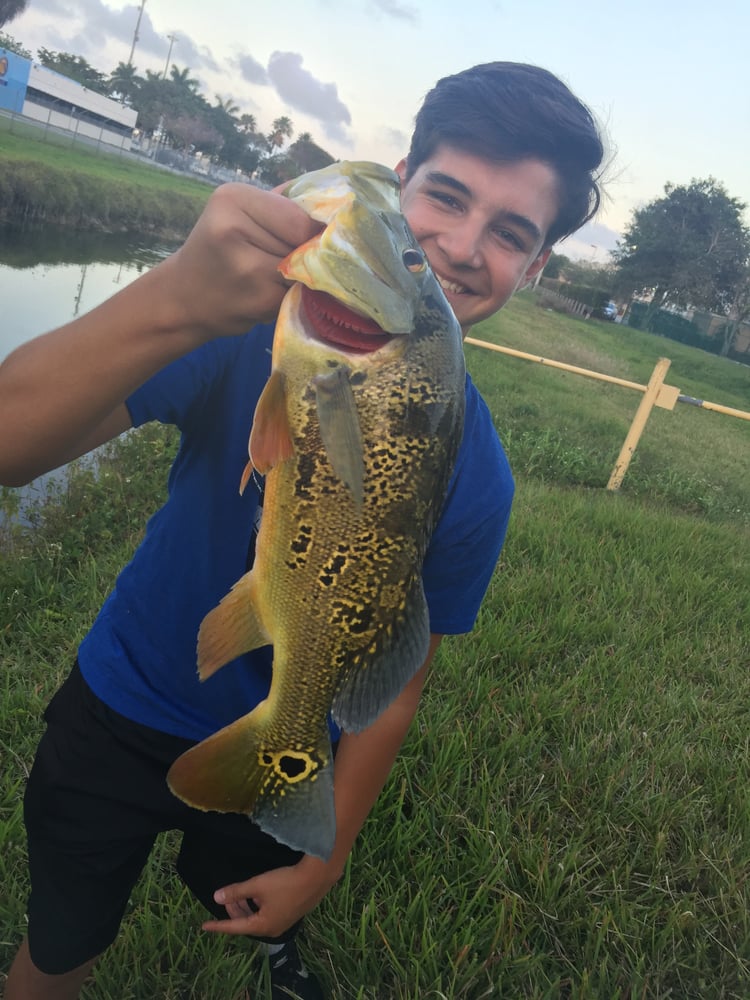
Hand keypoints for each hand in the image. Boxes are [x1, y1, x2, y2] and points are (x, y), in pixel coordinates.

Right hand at [156, 182, 322, 342]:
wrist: (184, 299)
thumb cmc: (220, 251)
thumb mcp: (239, 212)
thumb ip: (281, 203)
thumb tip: (334, 196)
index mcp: (232, 198)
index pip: (301, 216)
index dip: (309, 231)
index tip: (299, 239)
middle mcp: (234, 229)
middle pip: (303, 242)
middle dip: (302, 253)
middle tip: (275, 259)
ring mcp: (248, 268)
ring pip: (304, 268)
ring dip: (299, 275)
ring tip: (270, 276)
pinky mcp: (259, 301)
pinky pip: (298, 292)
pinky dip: (292, 294)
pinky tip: (267, 293)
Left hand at [203, 856, 337, 938]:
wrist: (316, 877)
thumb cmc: (284, 882)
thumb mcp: (257, 885)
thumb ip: (236, 892)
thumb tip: (216, 897)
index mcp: (262, 926)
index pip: (235, 927)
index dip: (219, 925)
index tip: (204, 926)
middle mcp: (273, 929)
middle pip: (247, 923)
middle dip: (235, 911)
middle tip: (226, 899)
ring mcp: (284, 922)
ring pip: (258, 918)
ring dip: (247, 907)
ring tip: (241, 894)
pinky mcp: (292, 913)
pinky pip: (268, 914)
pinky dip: (259, 906)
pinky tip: (259, 894)